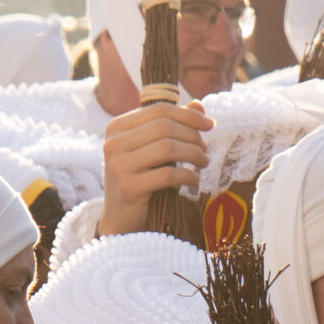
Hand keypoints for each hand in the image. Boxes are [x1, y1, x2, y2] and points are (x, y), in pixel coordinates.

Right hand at [98, 101, 210, 236]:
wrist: (120, 218)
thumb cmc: (139, 179)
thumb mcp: (152, 148)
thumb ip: (172, 125)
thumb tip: (199, 105)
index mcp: (117, 127)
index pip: (158, 110)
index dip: (188, 115)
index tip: (209, 125)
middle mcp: (113, 143)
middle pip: (164, 127)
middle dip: (192, 136)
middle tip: (204, 149)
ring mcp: (118, 165)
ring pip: (167, 148)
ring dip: (193, 154)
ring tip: (203, 162)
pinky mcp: (129, 187)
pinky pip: (168, 175)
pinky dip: (187, 176)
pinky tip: (194, 180)